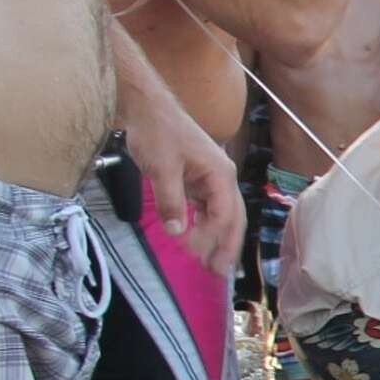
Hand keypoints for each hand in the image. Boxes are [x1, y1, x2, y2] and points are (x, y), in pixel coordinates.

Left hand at [123, 95, 242, 272]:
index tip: (194, 254)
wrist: (146, 106)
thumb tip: (177, 232)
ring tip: (210, 262)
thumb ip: (171, 202)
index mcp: (221, 174)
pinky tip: (197, 238)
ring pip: (222, 214)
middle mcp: (222, 178)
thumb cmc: (157, 132)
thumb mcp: (161, 168)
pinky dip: (204, 224)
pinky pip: (207, 207)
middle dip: (227, 246)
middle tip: (219, 272)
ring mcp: (211, 178)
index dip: (212, 237)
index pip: (225, 214)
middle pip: (232, 217)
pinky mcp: (197, 178)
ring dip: (217, 238)